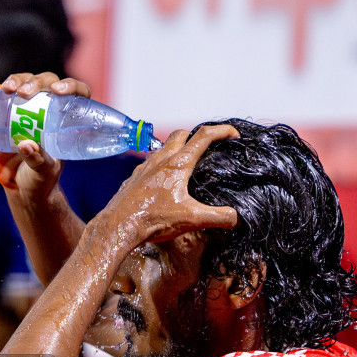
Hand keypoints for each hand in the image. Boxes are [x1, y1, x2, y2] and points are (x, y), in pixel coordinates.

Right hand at [0, 70, 80, 200]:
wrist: (20, 188)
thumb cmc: (41, 180)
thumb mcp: (44, 172)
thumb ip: (38, 160)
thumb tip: (26, 145)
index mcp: (64, 119)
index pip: (75, 93)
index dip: (70, 86)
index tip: (58, 91)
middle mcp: (47, 108)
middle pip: (46, 83)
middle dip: (35, 83)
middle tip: (24, 94)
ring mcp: (25, 108)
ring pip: (24, 83)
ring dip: (15, 80)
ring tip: (6, 89)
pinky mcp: (4, 112)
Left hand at [98, 125, 239, 245]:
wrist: (119, 226)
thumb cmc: (154, 220)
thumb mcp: (192, 219)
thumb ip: (218, 217)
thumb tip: (237, 218)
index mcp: (179, 164)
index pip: (204, 136)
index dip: (222, 131)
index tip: (233, 135)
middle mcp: (161, 159)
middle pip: (182, 134)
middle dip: (197, 135)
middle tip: (209, 146)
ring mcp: (145, 167)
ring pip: (164, 147)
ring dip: (178, 148)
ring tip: (187, 163)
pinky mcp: (135, 177)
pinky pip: (151, 162)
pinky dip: (162, 163)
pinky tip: (163, 180)